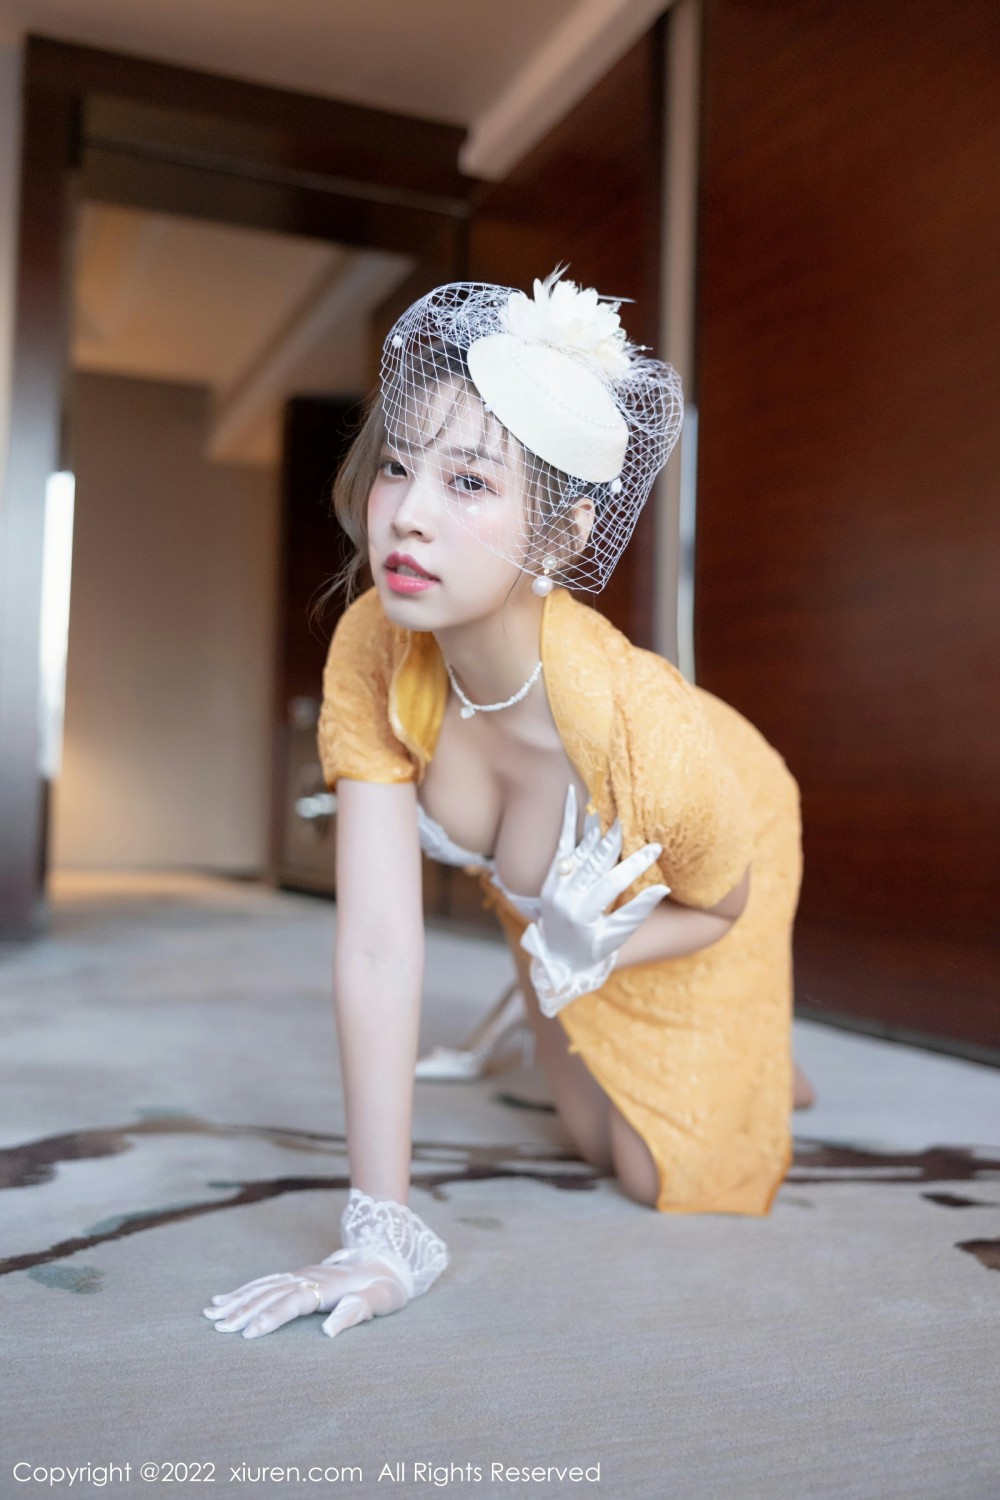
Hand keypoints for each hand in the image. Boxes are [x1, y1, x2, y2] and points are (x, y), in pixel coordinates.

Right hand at [202, 1189, 447, 1340]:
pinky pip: (266, 1282)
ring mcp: (301, 1274)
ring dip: (238, 1300)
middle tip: (218, 1328)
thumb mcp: (380, 1299)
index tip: (248, 1333)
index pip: (292, 1303)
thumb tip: (328, 1331)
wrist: (388, 1258)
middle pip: (271, 1294)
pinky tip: (226, 1298)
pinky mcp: (298, 1275)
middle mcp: (309, 1278)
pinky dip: (245, 1290)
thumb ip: (356, 1312)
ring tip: (212, 1313)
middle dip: (243, 1310)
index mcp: (327, 1287)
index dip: (270, 1318)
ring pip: (264, 1286)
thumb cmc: (385, 1285)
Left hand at [520, 785, 669, 1016]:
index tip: (656, 848)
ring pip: (580, 847)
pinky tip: (573, 794)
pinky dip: (567, 819)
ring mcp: (554, 883)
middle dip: (616, 837)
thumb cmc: (592, 950)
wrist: (556, 958)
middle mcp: (565, 896)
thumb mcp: (615, 937)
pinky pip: (560, 843)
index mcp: (583, 913)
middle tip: (631, 814)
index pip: (613, 882)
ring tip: (612, 803)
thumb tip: (662, 888)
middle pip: (595, 860)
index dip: (636, 864)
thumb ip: (636, 912)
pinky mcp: (551, 874)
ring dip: (596, 824)